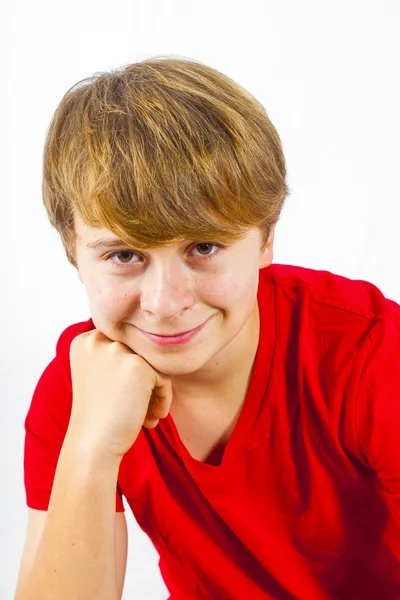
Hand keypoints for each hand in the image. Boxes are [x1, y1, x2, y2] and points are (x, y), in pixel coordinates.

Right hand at [68, 329, 172, 457]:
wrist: (93, 446)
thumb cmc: (99, 417)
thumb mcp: (98, 377)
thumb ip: (118, 356)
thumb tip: (156, 347)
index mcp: (84, 341)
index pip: (123, 345)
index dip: (130, 370)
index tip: (128, 396)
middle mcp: (97, 340)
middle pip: (138, 351)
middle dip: (144, 380)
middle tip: (141, 409)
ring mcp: (117, 350)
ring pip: (153, 363)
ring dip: (154, 389)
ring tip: (149, 415)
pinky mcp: (137, 365)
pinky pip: (163, 377)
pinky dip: (163, 398)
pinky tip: (152, 418)